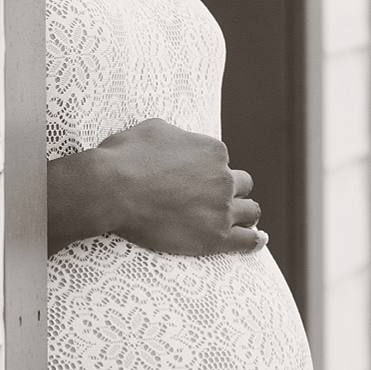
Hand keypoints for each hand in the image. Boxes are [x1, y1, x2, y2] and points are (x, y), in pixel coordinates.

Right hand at [48, 117, 265, 256]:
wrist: (113, 190)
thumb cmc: (126, 157)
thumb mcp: (155, 129)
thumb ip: (178, 135)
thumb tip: (180, 140)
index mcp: (213, 151)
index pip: (223, 161)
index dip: (209, 171)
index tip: (195, 180)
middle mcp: (224, 178)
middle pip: (242, 185)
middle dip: (231, 191)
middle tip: (215, 200)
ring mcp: (222, 208)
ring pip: (250, 211)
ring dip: (244, 214)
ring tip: (238, 221)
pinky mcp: (215, 237)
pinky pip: (247, 241)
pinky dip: (254, 240)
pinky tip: (258, 240)